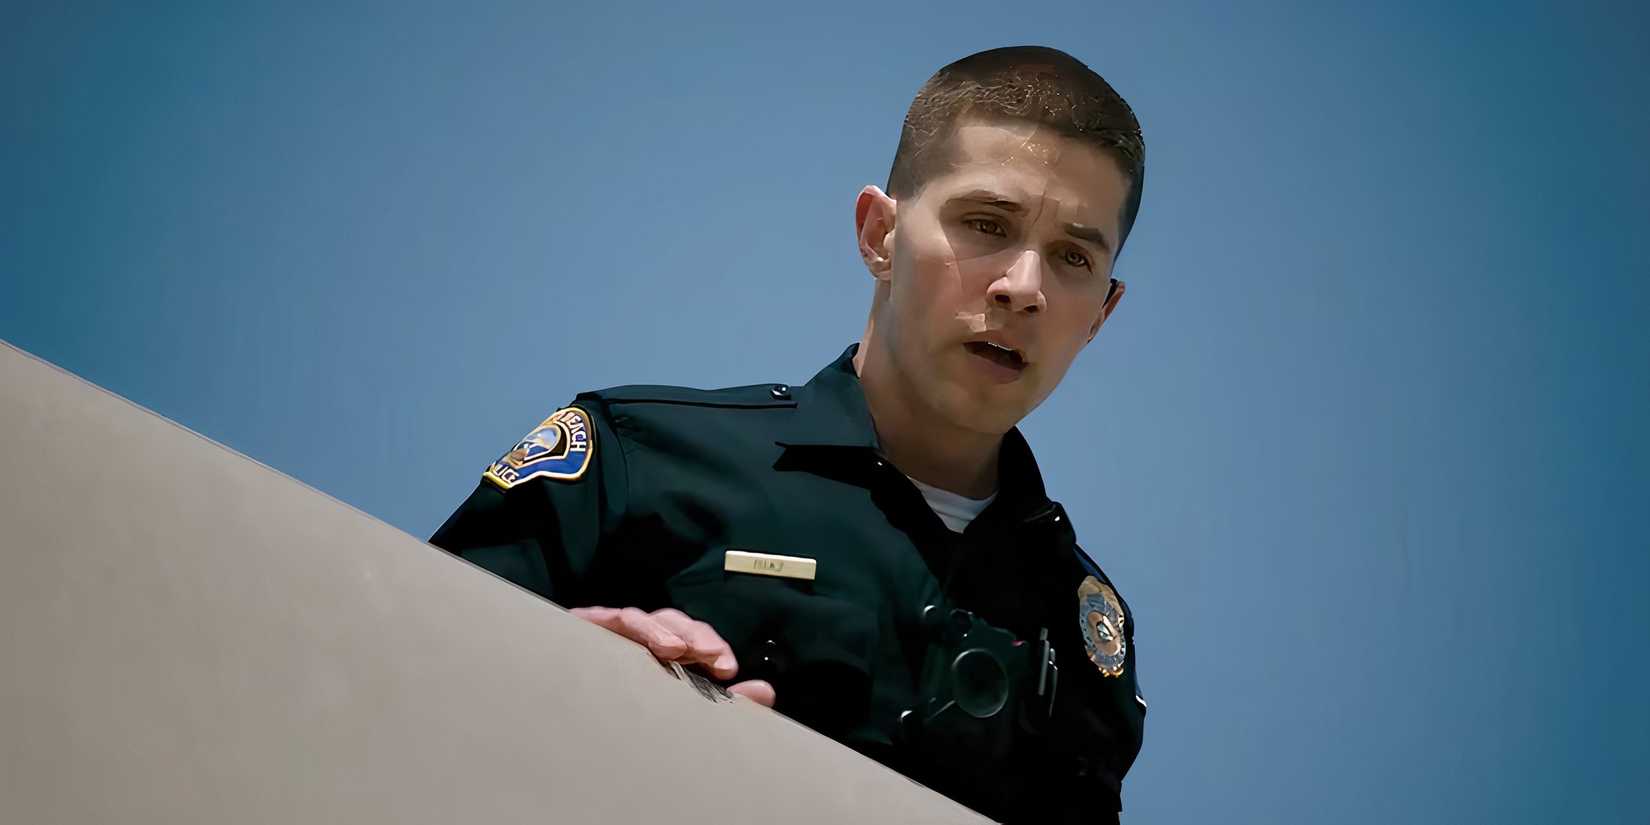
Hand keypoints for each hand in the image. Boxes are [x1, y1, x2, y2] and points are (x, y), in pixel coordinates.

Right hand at [569, 606, 775, 706]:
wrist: (562, 712)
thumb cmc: (623, 707)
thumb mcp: (680, 707)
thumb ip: (725, 701)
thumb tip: (767, 691)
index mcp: (665, 652)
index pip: (694, 640)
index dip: (712, 647)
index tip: (728, 670)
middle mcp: (642, 637)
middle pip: (674, 623)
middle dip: (697, 636)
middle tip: (715, 659)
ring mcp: (615, 631)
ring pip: (645, 618)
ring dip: (663, 631)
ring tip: (678, 651)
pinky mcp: (587, 627)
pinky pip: (611, 618)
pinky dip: (629, 625)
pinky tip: (640, 637)